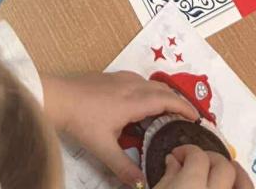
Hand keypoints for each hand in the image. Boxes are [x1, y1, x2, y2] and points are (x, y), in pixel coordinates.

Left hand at [42, 70, 198, 184]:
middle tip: (189, 116)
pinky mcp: (111, 77)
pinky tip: (144, 102)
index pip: (166, 100)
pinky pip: (139, 80)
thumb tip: (142, 184)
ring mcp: (120, 78)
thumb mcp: (104, 148)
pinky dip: (150, 90)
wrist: (58, 96)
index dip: (184, 108)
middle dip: (178, 101)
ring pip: (150, 82)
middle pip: (162, 89)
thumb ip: (124, 167)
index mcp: (133, 100)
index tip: (198, 118)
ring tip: (171, 110)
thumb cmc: (81, 120)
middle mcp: (131, 85)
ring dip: (164, 94)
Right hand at [156, 145, 252, 188]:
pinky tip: (234, 187)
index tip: (177, 156)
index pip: (198, 157)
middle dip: (212, 160)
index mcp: (192, 186)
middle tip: (198, 164)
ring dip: (239, 174)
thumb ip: (168, 176)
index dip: (187, 151)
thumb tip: (173, 161)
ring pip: (245, 186)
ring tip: (230, 169)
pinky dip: (243, 187)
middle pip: (224, 167)